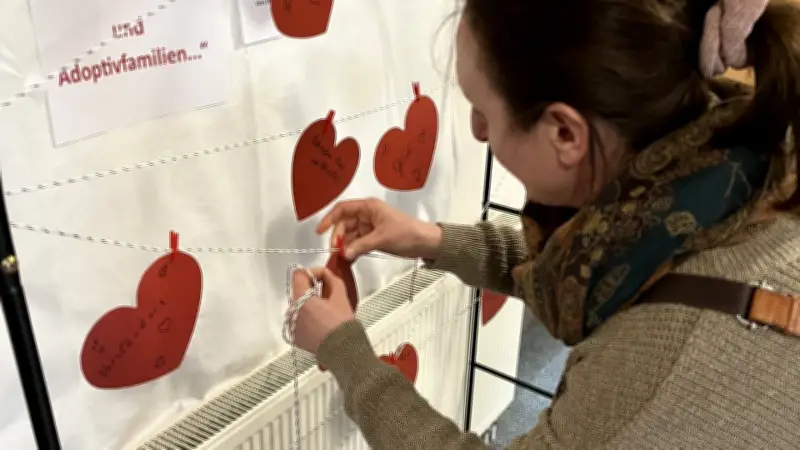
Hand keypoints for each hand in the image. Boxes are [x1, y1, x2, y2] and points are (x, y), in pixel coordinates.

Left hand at [290, 267, 354, 354]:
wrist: (342, 351)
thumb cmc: (341, 324)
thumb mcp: (341, 297)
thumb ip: (332, 280)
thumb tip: (327, 274)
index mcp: (301, 299)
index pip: (299, 274)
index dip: (313, 272)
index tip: (324, 277)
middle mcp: (292, 312)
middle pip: (299, 292)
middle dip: (313, 289)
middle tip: (329, 294)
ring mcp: (292, 326)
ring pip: (299, 307)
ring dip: (311, 304)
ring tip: (327, 311)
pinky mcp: (296, 338)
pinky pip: (300, 322)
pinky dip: (309, 318)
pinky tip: (323, 324)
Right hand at [316, 198, 442, 260]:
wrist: (426, 243)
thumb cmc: (407, 233)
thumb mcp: (382, 238)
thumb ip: (361, 246)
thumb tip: (343, 253)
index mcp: (369, 207)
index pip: (343, 209)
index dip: (329, 219)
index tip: (320, 231)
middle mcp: (367, 215)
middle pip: (344, 224)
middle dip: (338, 236)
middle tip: (336, 251)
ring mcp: (370, 227)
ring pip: (350, 235)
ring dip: (345, 245)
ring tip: (342, 258)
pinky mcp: (374, 238)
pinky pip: (357, 243)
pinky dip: (353, 250)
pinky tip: (349, 259)